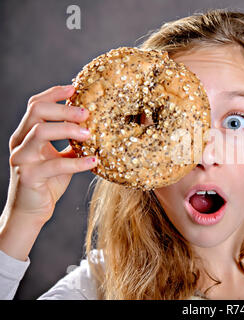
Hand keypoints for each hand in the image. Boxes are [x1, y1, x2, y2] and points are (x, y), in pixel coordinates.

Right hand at [6, 85, 96, 224]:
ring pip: (40, 131)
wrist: (31, 212)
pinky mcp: (28, 176)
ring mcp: (21, 158)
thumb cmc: (48, 182)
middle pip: (37, 111)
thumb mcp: (61, 158)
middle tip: (87, 112)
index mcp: (26, 134)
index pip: (36, 104)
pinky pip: (54, 165)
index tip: (76, 88)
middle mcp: (20, 142)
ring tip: (89, 133)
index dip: (54, 93)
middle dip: (63, 108)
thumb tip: (95, 127)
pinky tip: (94, 162)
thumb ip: (71, 143)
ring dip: (68, 129)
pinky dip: (77, 162)